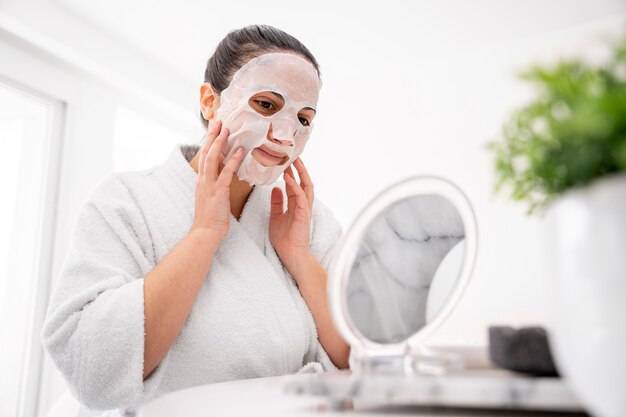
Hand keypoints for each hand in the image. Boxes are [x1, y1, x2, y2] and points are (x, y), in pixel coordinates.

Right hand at [189, 120, 244, 240]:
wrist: (205, 233)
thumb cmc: (211, 217)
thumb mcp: (211, 196)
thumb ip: (215, 183)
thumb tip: (224, 173)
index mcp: (201, 180)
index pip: (204, 155)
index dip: (209, 140)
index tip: (214, 128)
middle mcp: (202, 179)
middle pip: (206, 151)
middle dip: (212, 135)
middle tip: (218, 120)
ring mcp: (209, 185)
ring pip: (212, 158)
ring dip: (220, 142)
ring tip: (227, 129)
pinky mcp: (218, 192)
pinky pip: (226, 173)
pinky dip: (233, 161)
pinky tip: (239, 151)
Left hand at [269, 157, 314, 274]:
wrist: (291, 255)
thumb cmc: (285, 239)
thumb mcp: (276, 217)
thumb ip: (277, 202)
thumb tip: (275, 188)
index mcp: (296, 205)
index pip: (295, 185)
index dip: (291, 173)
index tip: (284, 161)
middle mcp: (302, 205)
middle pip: (303, 182)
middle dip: (299, 169)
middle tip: (292, 156)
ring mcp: (305, 209)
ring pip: (306, 187)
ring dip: (300, 174)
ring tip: (293, 162)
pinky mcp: (304, 215)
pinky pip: (301, 198)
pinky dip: (295, 187)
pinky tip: (288, 179)